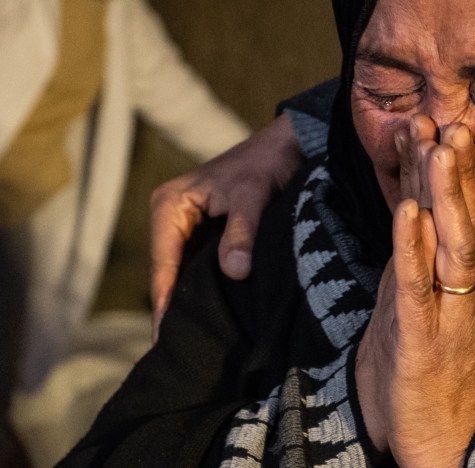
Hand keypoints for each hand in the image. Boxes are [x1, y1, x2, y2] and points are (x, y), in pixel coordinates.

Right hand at [149, 113, 302, 341]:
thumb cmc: (267, 164)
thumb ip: (242, 232)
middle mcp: (173, 217)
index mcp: (169, 205)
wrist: (289, 145)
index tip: (164, 337)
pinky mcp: (209, 232)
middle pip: (170, 272)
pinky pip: (203, 266)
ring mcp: (189, 226)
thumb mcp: (253, 195)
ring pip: (187, 272)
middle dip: (175, 307)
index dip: (166, 300)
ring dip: (193, 299)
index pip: (163, 263)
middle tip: (180, 351)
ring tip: (197, 341)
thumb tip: (234, 271)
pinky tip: (217, 315)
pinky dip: (209, 287)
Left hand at [356, 117, 474, 464]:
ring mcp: (454, 315)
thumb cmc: (464, 384)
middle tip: (458, 123)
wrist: (458, 450)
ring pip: (453, 246)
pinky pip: (419, 288)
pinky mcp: (425, 340)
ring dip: (446, 196)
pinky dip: (413, 249)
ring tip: (440, 149)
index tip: (473, 134)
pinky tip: (409, 212)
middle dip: (464, 172)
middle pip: (472, 223)